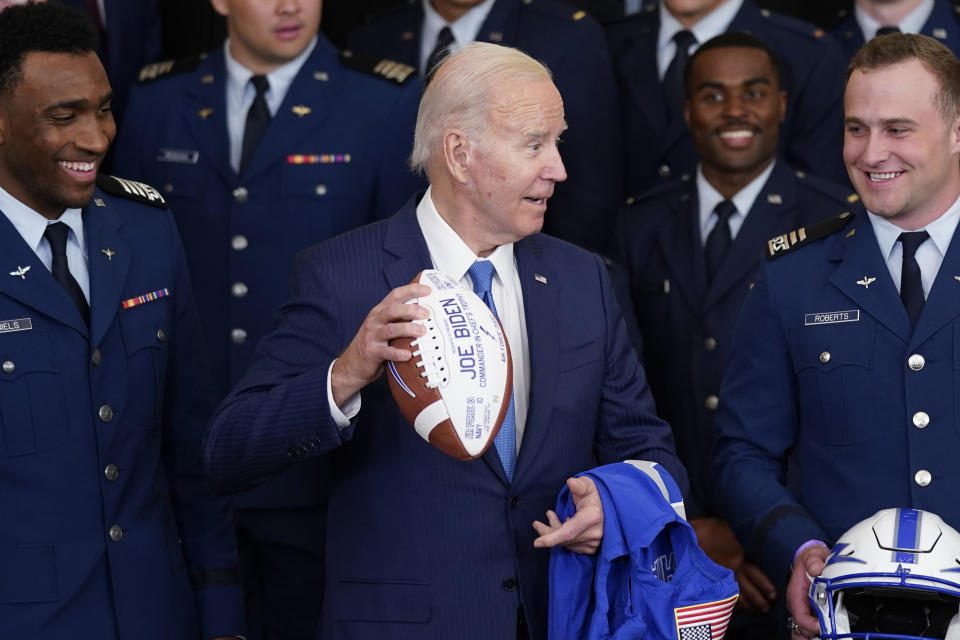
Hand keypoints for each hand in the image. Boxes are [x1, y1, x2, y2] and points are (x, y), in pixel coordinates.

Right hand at [331, 282, 430, 405]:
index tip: (428, 289)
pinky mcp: (372, 352)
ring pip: (390, 329)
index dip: (411, 290)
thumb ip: (400, 319)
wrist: (353, 363)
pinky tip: (408, 355)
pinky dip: (398, 353)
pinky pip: (386, 352)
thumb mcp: (384, 326)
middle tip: (426, 313)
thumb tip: (428, 315)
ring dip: (407, 329)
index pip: (395, 295)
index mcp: (380, 311)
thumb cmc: (375, 343)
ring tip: (422, 331)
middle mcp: (375, 321)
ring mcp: (372, 336)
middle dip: (410, 309)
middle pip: (392, 310)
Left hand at [532, 476, 603, 553]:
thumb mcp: (587, 485)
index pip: (569, 532)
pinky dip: (562, 537)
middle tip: (536, 524)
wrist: (606, 505)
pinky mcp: (592, 548)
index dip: (552, 538)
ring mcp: (594, 542)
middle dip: (547, 532)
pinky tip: (561, 525)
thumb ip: (579, 485)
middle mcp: (594, 533)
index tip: (537, 543)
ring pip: (566, 542)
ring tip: (550, 516)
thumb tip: (571, 482)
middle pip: (564, 538)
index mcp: (592, 517)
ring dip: (554, 532)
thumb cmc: (594, 493)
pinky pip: (571, 545)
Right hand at [690, 517, 776, 611]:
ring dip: (747, 605)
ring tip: (755, 610)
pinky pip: (723, 596)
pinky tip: (734, 607)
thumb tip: (741, 540)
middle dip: (759, 600)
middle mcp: (732, 570)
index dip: (765, 585)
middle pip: (750, 590)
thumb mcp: (723, 526)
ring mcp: (720, 578)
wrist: (685, 538)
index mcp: (738, 556)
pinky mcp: (708, 582)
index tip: (773, 594)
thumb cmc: (705, 528)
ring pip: (737, 596)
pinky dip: (730, 604)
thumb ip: (734, 537)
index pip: (756, 575)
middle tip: (766, 608)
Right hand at [786, 543, 828, 636]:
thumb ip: (813, 560)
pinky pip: (811, 630)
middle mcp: (798, 605)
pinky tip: (829, 635)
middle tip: (830, 635)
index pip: (800, 616)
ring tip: (830, 637)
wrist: (812, 560)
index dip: (811, 625)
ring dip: (816, 637)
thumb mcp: (813, 556)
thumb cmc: (812, 560)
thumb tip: (815, 568)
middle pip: (802, 629)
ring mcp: (804, 611)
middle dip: (813, 635)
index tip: (824, 626)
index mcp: (795, 594)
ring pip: (805, 632)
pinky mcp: (811, 614)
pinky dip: (819, 635)